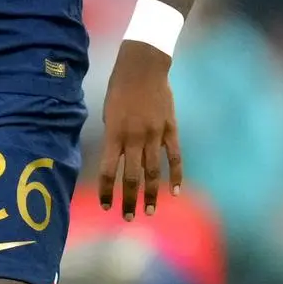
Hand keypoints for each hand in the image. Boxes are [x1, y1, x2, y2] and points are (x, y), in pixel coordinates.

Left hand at [97, 39, 183, 218]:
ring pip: (153, 171)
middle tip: (128, 217)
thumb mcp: (107, 113)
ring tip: (149, 211)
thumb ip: (112, 137)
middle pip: (131, 176)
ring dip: (150, 193)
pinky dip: (176, 175)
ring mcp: (154, 134)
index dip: (107, 190)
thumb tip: (114, 158)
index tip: (107, 205)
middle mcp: (133, 137)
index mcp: (114, 134)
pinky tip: (175, 192)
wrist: (143, 66)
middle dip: (129, 199)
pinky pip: (174, 157)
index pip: (107, 170)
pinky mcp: (170, 129)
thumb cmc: (120, 88)